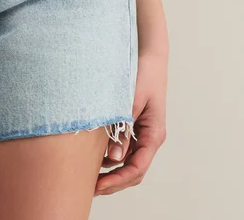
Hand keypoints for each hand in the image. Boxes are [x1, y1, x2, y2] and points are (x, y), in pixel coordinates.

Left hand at [94, 47, 167, 195]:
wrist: (149, 56)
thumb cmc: (143, 76)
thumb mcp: (130, 102)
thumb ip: (123, 130)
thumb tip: (113, 159)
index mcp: (154, 135)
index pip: (137, 168)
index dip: (117, 180)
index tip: (98, 186)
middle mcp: (150, 138)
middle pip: (133, 171)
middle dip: (114, 182)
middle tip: (90, 188)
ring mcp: (143, 134)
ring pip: (128, 162)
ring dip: (112, 172)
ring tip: (89, 177)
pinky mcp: (134, 126)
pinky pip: (125, 149)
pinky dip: (112, 157)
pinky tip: (95, 158)